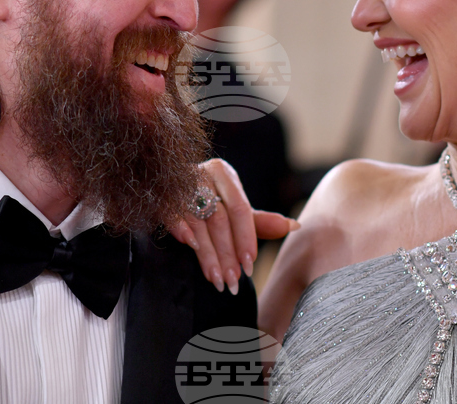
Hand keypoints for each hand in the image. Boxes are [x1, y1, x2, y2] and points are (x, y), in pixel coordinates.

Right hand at [169, 158, 299, 294]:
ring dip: (208, 254)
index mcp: (223, 173)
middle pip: (219, 219)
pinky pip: (171, 213)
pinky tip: (190, 247)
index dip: (246, 238)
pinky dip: (181, 228)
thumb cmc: (208, 200)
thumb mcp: (233, 209)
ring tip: (217, 279)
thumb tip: (295, 226)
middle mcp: (202, 174)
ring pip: (198, 222)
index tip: (249, 266)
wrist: (165, 185)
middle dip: (227, 254)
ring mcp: (179, 183)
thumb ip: (259, 221)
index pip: (239, 208)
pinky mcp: (161, 195)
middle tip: (233, 282)